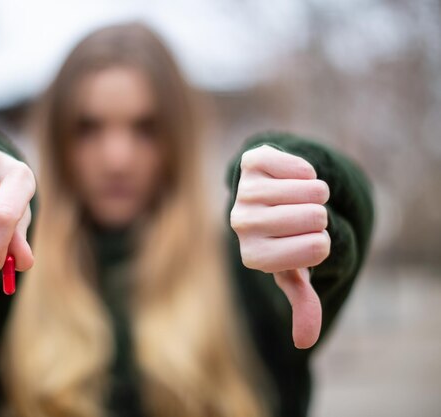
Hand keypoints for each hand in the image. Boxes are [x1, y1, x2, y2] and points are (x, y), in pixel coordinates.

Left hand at [230, 145, 330, 348]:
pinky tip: (287, 178)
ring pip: (314, 190)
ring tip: (296, 198)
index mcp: (254, 257)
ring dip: (316, 193)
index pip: (319, 248)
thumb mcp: (291, 268)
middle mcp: (242, 225)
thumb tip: (304, 344)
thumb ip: (300, 301)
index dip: (322, 242)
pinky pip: (303, 166)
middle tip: (299, 217)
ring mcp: (244, 192)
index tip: (303, 241)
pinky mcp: (252, 162)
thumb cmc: (280, 236)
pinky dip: (306, 171)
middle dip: (320, 217)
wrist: (258, 194)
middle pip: (317, 217)